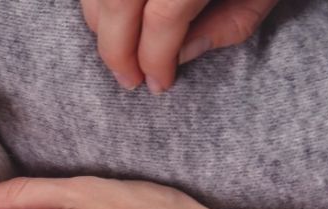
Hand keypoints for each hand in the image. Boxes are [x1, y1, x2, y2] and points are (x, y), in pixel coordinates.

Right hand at [81, 0, 277, 92]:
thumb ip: (227, 26)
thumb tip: (179, 56)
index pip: (162, 20)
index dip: (155, 58)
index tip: (158, 83)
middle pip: (118, 4)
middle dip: (116, 50)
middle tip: (128, 79)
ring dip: (100, 24)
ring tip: (117, 50)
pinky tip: (111, 16)